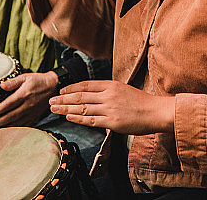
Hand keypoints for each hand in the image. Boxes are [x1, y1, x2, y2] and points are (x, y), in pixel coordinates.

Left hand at [0, 71, 58, 130]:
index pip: (8, 104)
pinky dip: (15, 129)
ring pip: (16, 123)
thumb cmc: (38, 81)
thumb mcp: (26, 77)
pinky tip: (7, 132)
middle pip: (11, 116)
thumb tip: (1, 86)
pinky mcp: (34, 116)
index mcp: (24, 94)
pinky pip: (24, 125)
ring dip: (4, 127)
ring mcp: (31, 112)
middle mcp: (28, 105)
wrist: (54, 86)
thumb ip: (13, 82)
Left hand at [49, 80, 174, 134]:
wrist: (155, 111)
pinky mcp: (112, 122)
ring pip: (82, 108)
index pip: (86, 85)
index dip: (71, 88)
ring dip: (66, 109)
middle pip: (80, 96)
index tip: (61, 91)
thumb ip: (108, 91)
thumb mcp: (123, 89)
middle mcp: (108, 95)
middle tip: (51, 100)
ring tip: (54, 109)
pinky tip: (68, 117)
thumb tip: (92, 95)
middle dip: (63, 98)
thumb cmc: (141, 102)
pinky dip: (78, 119)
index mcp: (111, 85)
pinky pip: (91, 120)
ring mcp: (109, 109)